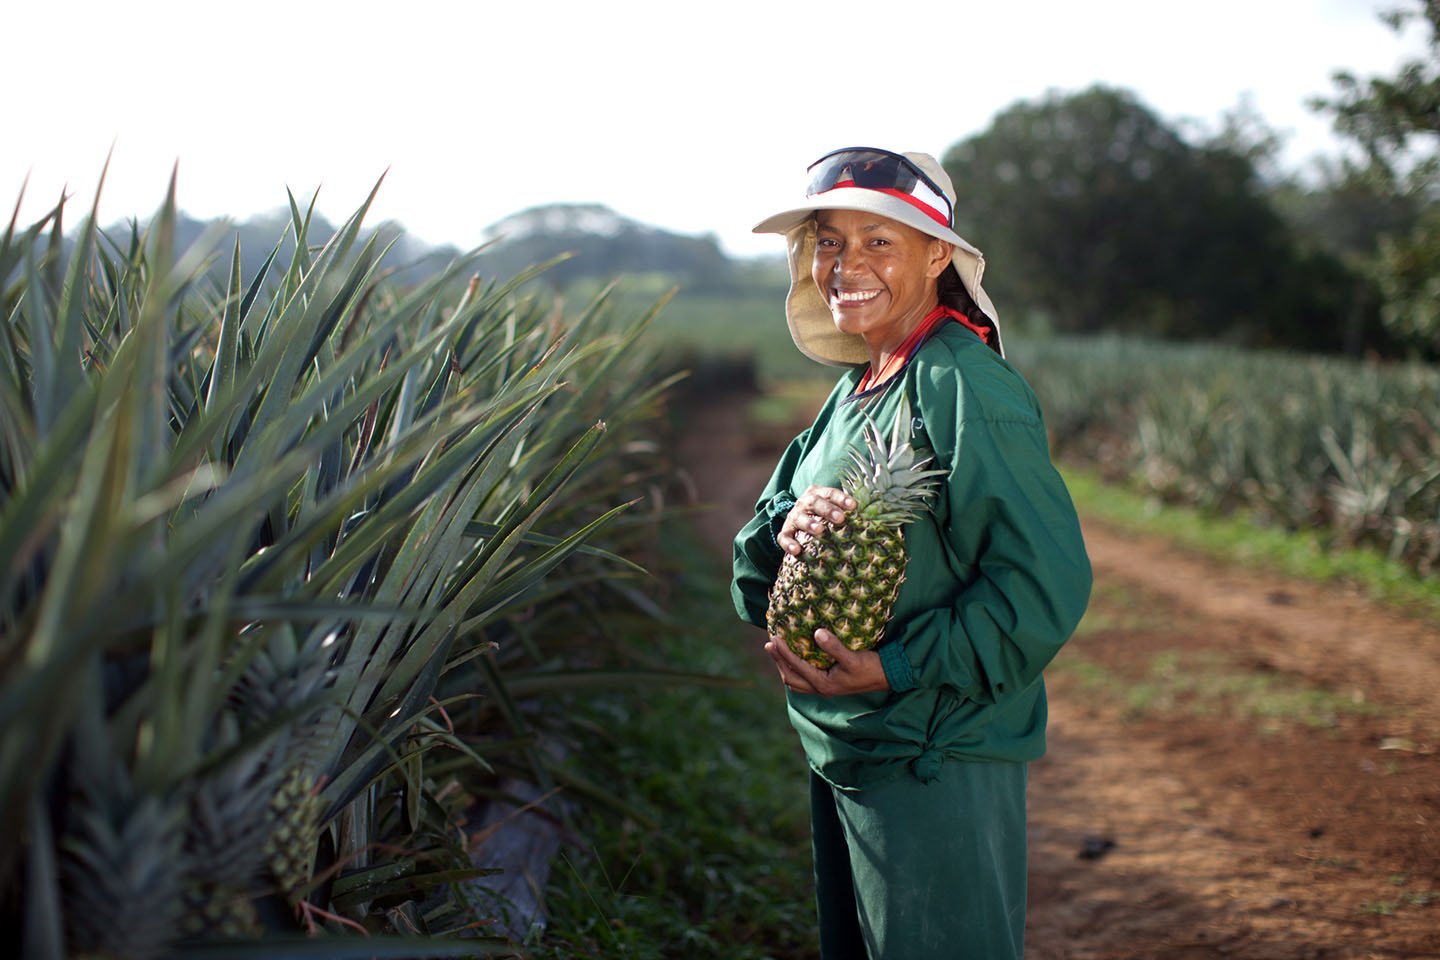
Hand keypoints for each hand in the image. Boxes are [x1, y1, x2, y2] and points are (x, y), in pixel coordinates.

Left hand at [765, 628, 890, 696]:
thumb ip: (834, 647)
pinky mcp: (829, 685)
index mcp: (823, 684)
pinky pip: (804, 680)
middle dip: (778, 661)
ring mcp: (824, 688)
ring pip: (796, 682)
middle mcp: (820, 689)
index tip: (773, 639)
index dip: (783, 653)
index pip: (796, 667)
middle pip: (790, 678)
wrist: (887, 677)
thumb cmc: (870, 667)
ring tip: (777, 651)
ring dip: (784, 667)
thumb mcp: (853, 657)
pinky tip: (796, 659)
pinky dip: (795, 670)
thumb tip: (816, 632)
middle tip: (769, 644)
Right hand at [778, 485, 856, 556]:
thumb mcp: (835, 509)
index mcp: (817, 493)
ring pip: (798, 518)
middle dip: (828, 510)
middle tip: (840, 518)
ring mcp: (793, 517)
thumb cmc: (825, 516)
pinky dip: (788, 543)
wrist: (799, 519)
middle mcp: (804, 503)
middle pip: (814, 503)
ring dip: (809, 523)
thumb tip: (878, 517)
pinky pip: (783, 536)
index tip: (854, 506)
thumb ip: (850, 511)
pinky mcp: (785, 531)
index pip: (830, 493)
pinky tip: (797, 551)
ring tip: (819, 530)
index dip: (841, 498)